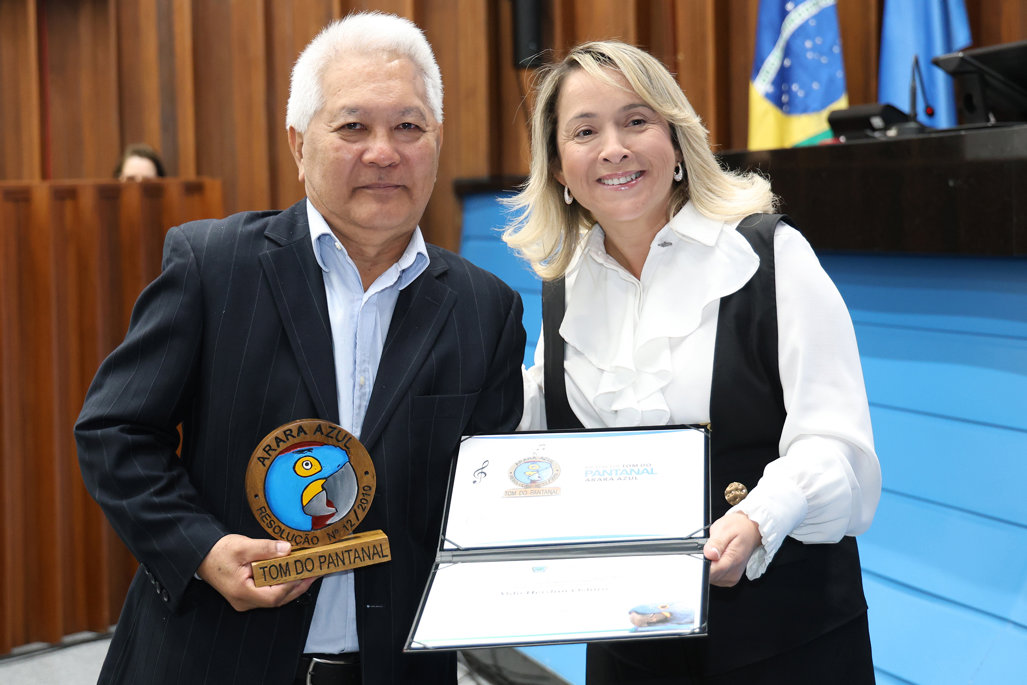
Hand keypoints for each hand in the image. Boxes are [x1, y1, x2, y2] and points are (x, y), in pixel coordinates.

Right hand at [197, 534, 314, 610]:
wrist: (201, 555)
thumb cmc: (219, 552)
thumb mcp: (243, 546)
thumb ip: (266, 549)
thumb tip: (287, 549)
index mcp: (242, 593)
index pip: (274, 595)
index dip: (292, 584)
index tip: (306, 572)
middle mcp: (244, 601)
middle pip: (277, 600)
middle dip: (298, 587)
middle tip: (314, 573)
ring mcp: (245, 600)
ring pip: (274, 598)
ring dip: (292, 587)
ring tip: (307, 573)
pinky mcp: (247, 595)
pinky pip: (269, 593)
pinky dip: (282, 585)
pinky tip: (291, 575)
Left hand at [703, 512, 761, 587]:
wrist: (751, 530)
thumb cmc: (740, 527)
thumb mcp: (725, 528)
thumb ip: (716, 543)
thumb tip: (709, 554)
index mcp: (732, 560)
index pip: (711, 572)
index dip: (701, 564)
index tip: (701, 554)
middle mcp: (733, 572)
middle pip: (709, 576)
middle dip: (704, 563)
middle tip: (709, 548)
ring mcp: (732, 577)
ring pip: (711, 578)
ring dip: (709, 566)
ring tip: (715, 551)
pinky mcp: (730, 578)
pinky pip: (715, 577)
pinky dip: (713, 568)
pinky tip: (717, 557)